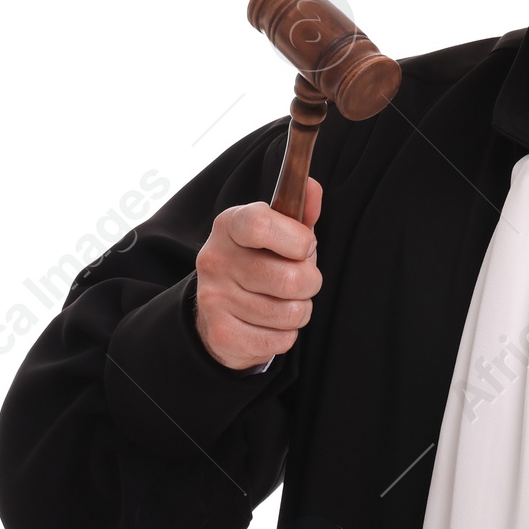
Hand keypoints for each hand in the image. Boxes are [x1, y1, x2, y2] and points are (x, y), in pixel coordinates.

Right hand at [194, 178, 323, 369]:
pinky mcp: (222, 334)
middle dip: (310, 283)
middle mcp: (215, 259)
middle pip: (290, 278)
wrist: (219, 310)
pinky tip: (269, 323)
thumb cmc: (259, 262)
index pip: (263, 225)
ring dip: (299, 311)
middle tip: (300, 281)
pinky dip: (285, 335)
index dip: (298, 240)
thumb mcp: (279, 231)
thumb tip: (313, 189)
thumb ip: (300, 210)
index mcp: (230, 225)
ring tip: (283, 302)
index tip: (305, 247)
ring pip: (290, 313)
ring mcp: (214, 298)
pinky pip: (281, 339)